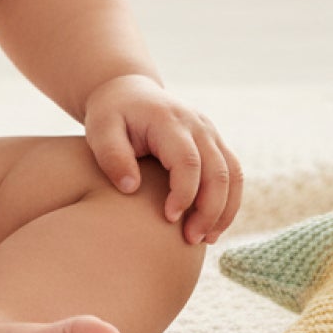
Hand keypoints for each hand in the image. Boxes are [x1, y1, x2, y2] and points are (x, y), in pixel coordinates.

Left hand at [82, 74, 243, 244]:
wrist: (127, 92)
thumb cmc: (111, 115)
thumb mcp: (100, 129)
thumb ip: (112, 155)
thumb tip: (129, 188)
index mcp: (168, 120)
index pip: (187, 161)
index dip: (183, 193)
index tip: (169, 219)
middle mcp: (197, 124)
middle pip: (218, 171)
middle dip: (209, 210)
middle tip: (191, 240)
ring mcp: (209, 132)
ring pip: (233, 175)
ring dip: (224, 210)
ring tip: (205, 239)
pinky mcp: (214, 143)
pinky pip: (233, 174)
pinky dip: (228, 202)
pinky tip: (212, 226)